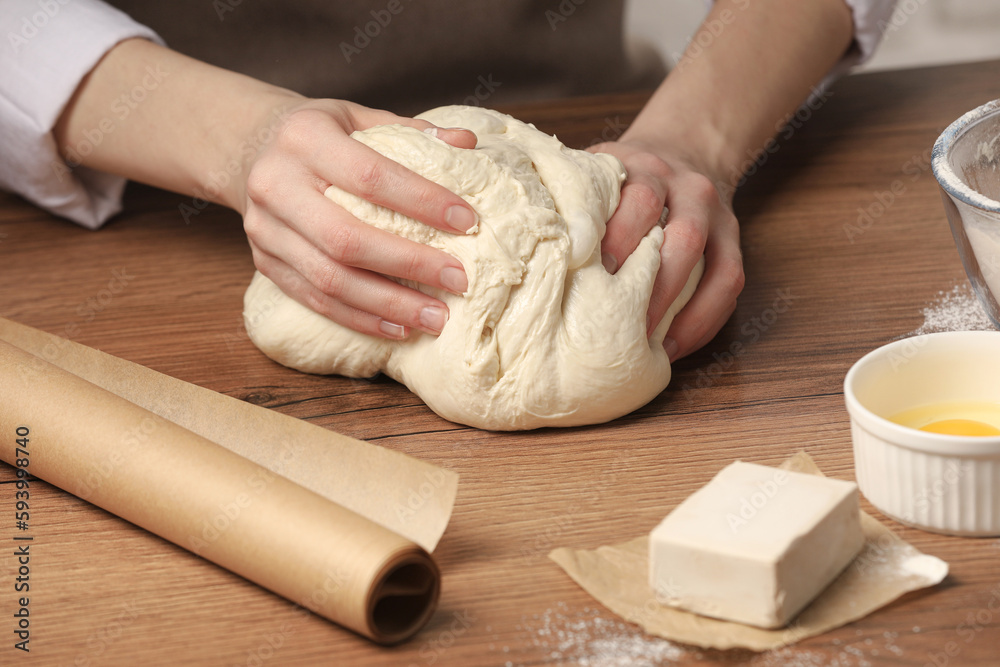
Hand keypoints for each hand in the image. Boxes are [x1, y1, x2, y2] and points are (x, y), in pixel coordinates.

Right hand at [240, 99, 478, 339]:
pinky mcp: (264, 262)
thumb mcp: (358, 117)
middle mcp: (276, 184)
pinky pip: (314, 299)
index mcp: (305, 138)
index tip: (467, 222)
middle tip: (459, 280)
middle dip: (409, 264)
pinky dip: (360, 318)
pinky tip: (399, 328)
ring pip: (329, 279)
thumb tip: (468, 144)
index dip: (421, 201)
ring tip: (437, 317)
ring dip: (389, 304)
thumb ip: (411, 131)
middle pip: (346, 238)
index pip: (370, 175)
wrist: (249, 147)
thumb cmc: (319, 133)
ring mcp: (265, 229)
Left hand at [589, 139, 743, 361]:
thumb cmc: (624, 178)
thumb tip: (520, 248)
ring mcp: (715, 216)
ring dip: (677, 307)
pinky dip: (702, 320)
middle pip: (683, 234)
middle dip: (650, 281)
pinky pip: (729, 284)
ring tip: (644, 343)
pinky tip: (671, 347)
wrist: (684, 146)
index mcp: (645, 169)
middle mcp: (687, 188)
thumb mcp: (597, 172)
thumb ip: (571, 202)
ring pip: (711, 263)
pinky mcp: (733, 241)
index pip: (639, 199)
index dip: (617, 237)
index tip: (586, 270)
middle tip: (615, 318)